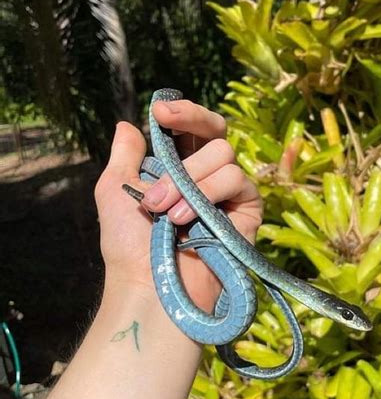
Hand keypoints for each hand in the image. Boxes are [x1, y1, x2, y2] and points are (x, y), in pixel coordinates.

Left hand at [94, 99, 262, 311]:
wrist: (149, 287)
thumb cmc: (128, 245)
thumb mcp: (115, 191)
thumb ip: (125, 155)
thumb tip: (127, 124)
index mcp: (177, 169)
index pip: (192, 129)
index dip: (183, 113)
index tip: (160, 112)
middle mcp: (206, 176)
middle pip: (215, 132)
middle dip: (186, 142)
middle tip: (159, 170)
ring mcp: (228, 193)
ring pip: (223, 154)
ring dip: (189, 181)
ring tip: (167, 214)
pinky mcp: (247, 210)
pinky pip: (237, 179)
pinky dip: (209, 193)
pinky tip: (189, 220)